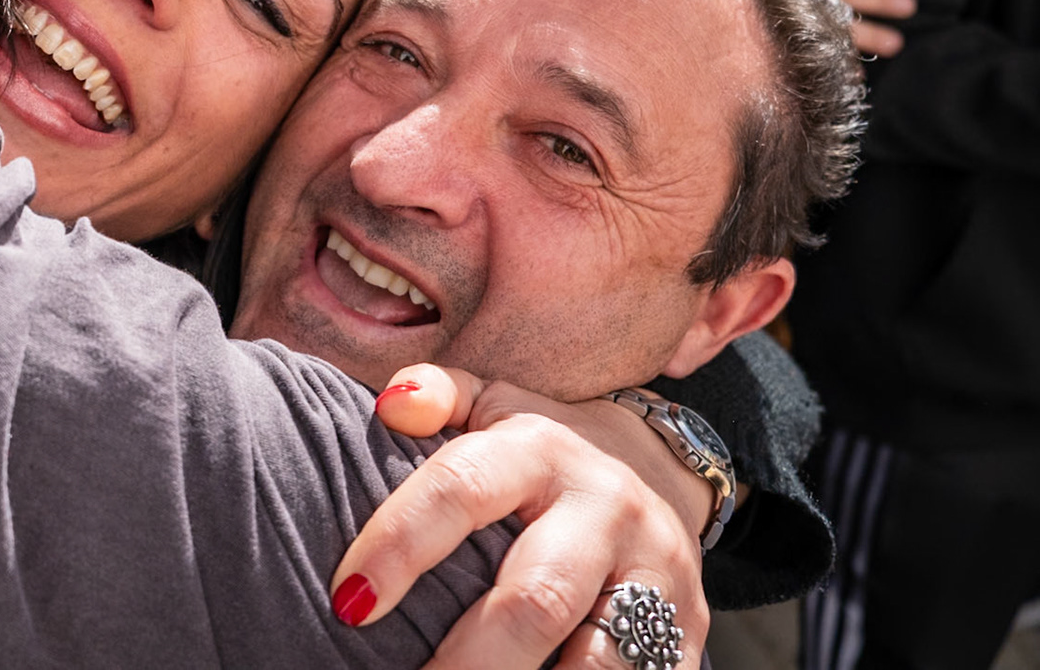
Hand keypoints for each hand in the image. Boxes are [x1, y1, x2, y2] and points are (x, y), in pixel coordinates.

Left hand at [335, 366, 708, 669]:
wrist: (663, 464)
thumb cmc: (543, 449)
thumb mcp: (493, 404)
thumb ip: (438, 396)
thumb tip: (393, 403)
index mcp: (540, 448)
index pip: (461, 488)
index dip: (401, 543)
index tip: (350, 600)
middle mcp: (605, 507)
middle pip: (536, 598)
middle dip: (469, 660)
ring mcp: (655, 572)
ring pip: (596, 660)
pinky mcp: (689, 628)